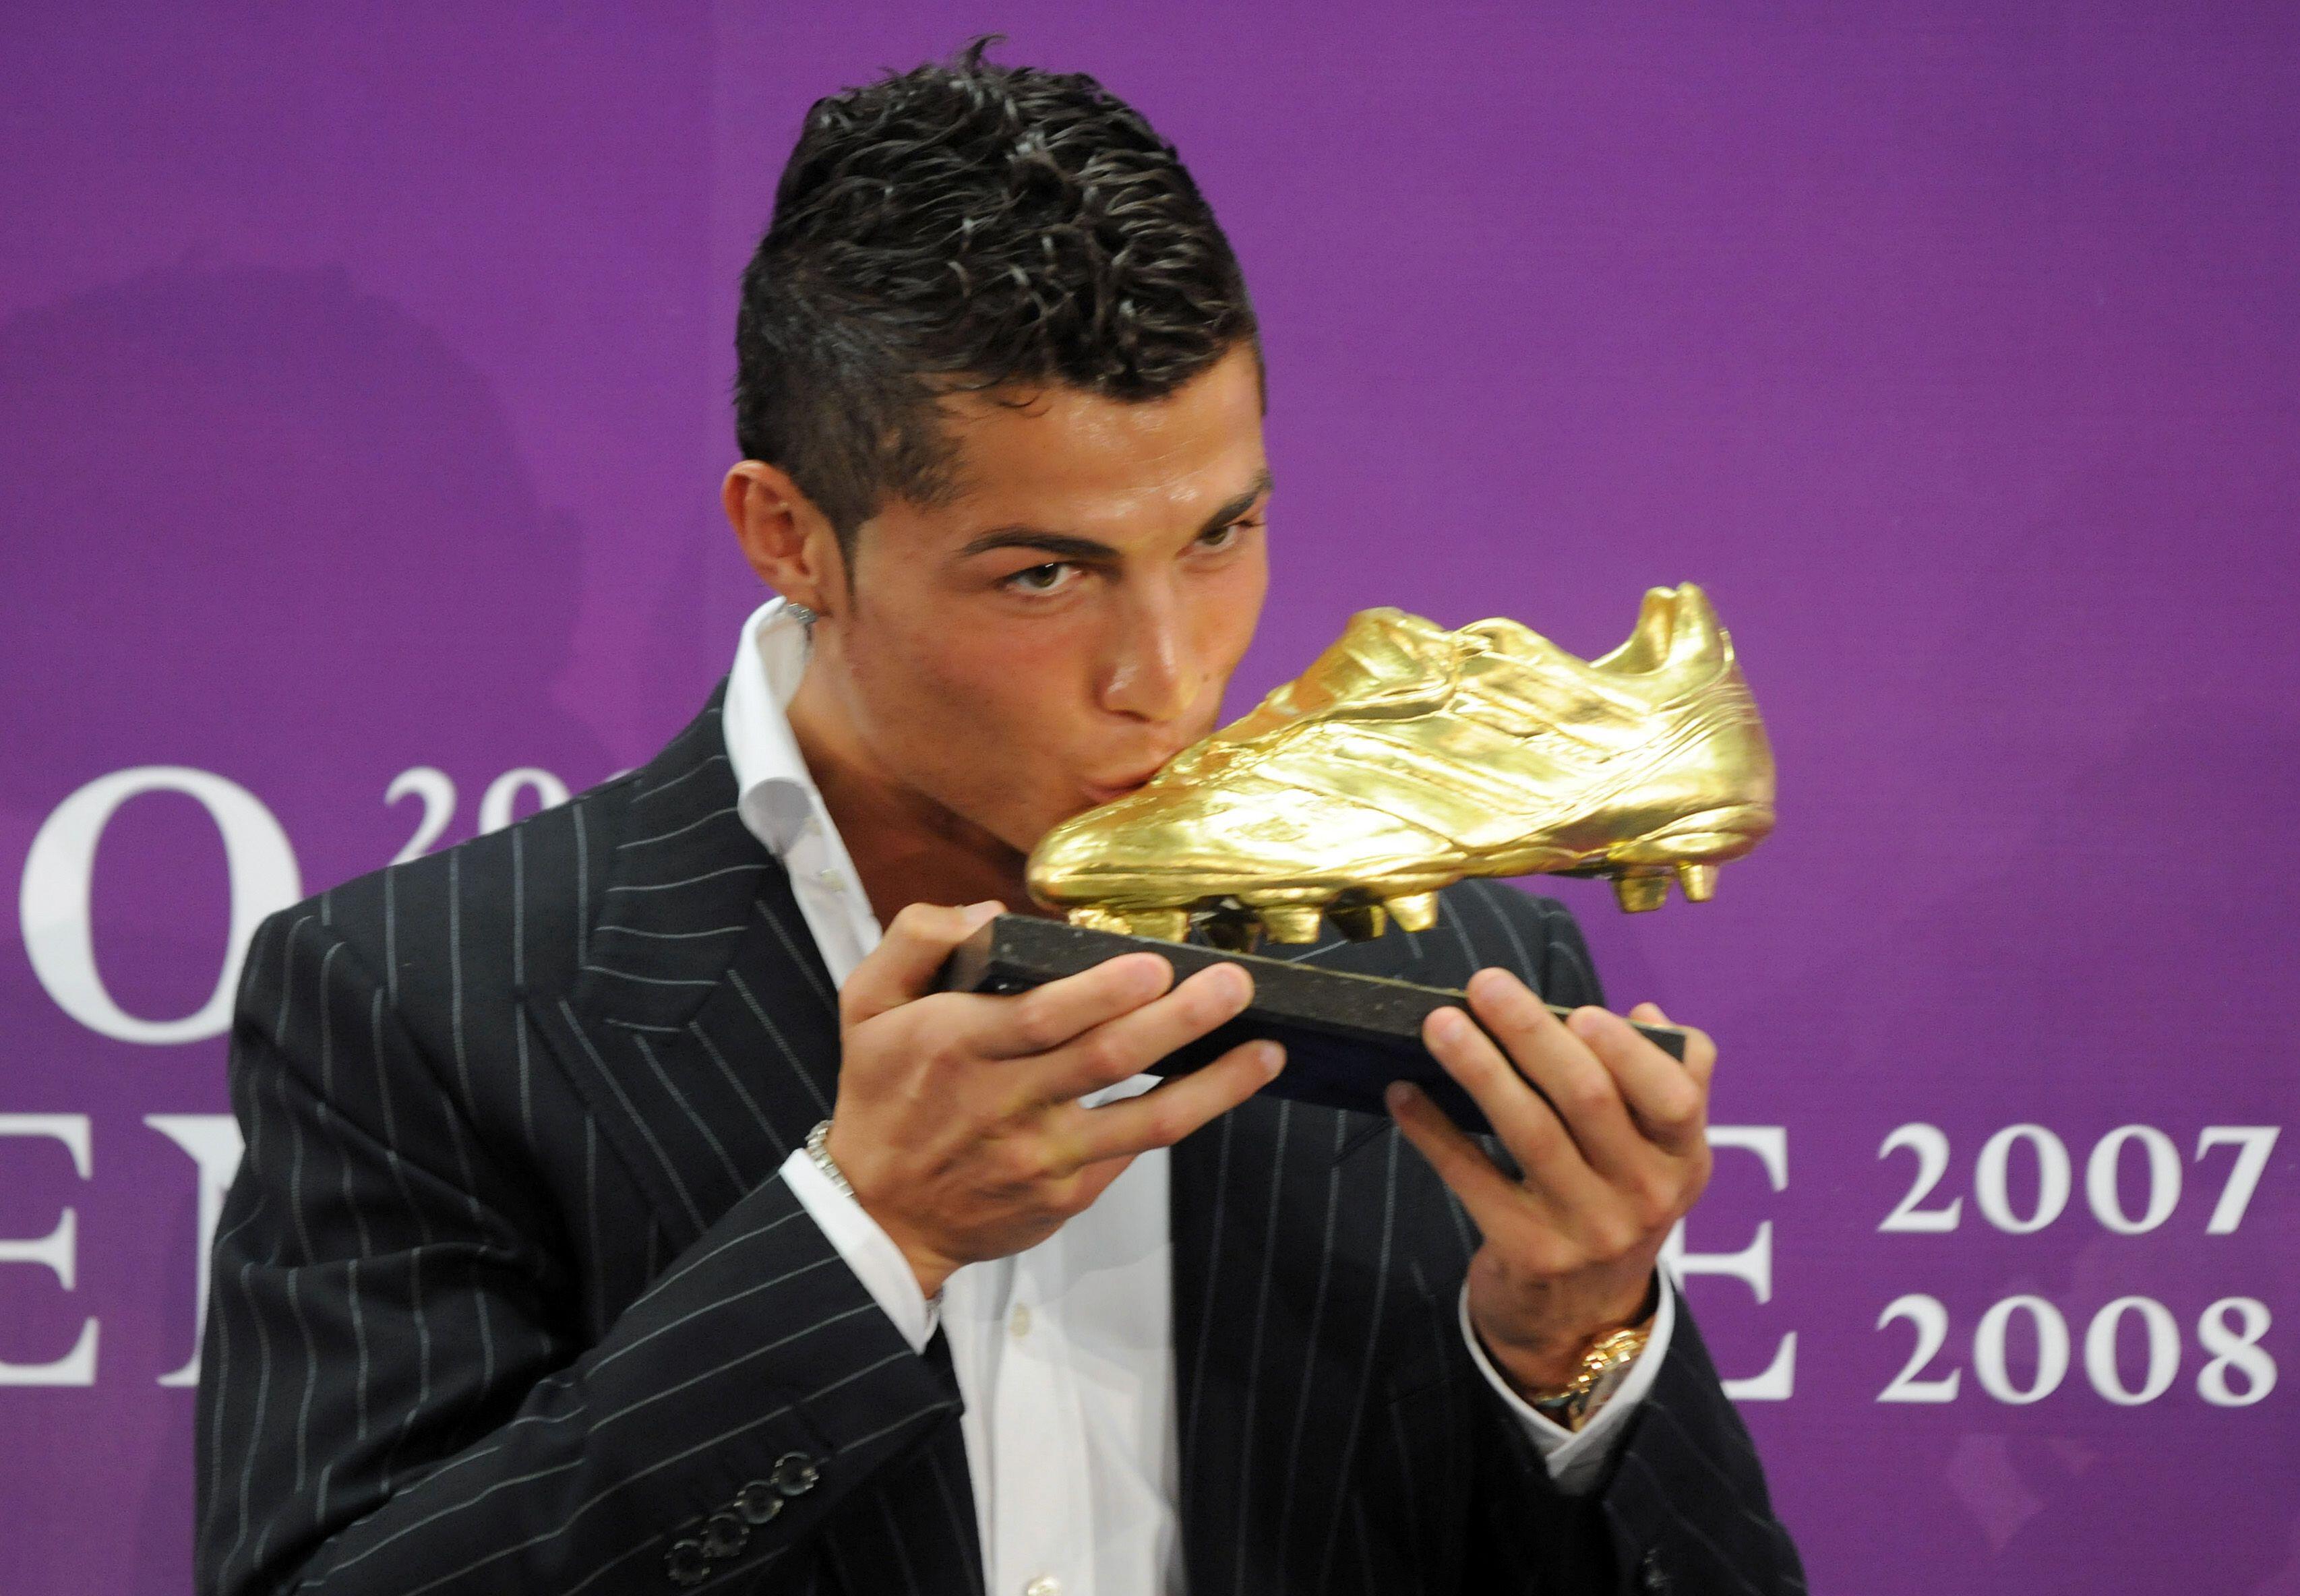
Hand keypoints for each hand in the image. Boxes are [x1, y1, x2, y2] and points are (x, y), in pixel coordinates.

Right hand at [825, 901, 1283, 1298]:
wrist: (880, 1216)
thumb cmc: (881, 1097)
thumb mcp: (865, 1005)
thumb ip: (917, 939)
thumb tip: (990, 911)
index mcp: (954, 1045)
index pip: (1039, 1017)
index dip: (1102, 993)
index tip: (1153, 965)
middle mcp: (1002, 1103)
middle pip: (1105, 1058)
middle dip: (1179, 1019)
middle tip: (1234, 985)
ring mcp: (1040, 1155)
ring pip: (1143, 1119)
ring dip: (1213, 1084)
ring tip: (1265, 1048)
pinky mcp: (1066, 1192)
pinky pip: (1133, 1152)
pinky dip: (1184, 1117)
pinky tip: (1224, 1085)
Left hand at [1385, 968, 1713, 1393]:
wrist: (1582, 1318)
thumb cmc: (1615, 1200)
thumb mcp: (1660, 1155)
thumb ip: (1670, 1081)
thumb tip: (1645, 1013)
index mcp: (1684, 1159)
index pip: (1674, 1098)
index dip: (1628, 1052)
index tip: (1580, 1009)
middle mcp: (1645, 1196)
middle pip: (1588, 1099)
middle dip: (1532, 1033)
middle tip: (1484, 984)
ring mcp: (1588, 1230)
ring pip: (1529, 1132)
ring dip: (1480, 1069)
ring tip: (1438, 1025)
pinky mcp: (1530, 1252)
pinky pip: (1475, 1179)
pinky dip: (1435, 1133)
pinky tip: (1404, 1094)